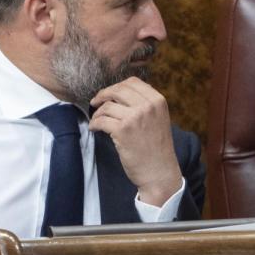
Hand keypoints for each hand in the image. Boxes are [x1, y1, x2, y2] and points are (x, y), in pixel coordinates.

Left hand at [89, 77, 182, 205]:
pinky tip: (94, 129)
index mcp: (158, 100)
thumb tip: (121, 93)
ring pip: (107, 106)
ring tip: (97, 121)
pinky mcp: (122, 130)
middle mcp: (148, 106)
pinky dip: (94, 124)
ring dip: (98, 113)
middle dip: (103, 94)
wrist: (159, 172)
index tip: (109, 94)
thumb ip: (146, 104)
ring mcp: (135, 117)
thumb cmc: (157, 149)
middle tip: (95, 102)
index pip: (133, 82)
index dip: (117, 86)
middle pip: (118, 90)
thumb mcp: (158, 119)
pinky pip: (101, 120)